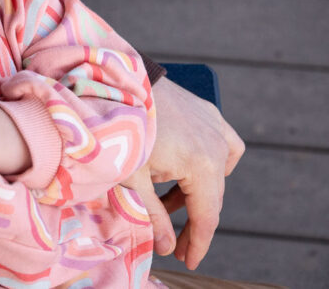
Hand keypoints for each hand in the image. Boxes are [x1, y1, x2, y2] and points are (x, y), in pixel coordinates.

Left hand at [122, 78, 244, 269]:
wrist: (118, 80)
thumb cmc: (121, 128)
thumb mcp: (132, 179)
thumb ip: (153, 216)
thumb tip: (167, 249)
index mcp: (203, 166)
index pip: (206, 217)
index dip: (197, 244)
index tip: (188, 261)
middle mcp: (217, 146)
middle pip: (212, 197)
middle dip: (193, 221)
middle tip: (175, 242)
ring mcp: (216, 126)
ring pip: (218, 173)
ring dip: (197, 191)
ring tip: (170, 202)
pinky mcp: (209, 113)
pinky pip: (224, 144)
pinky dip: (214, 161)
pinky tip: (193, 168)